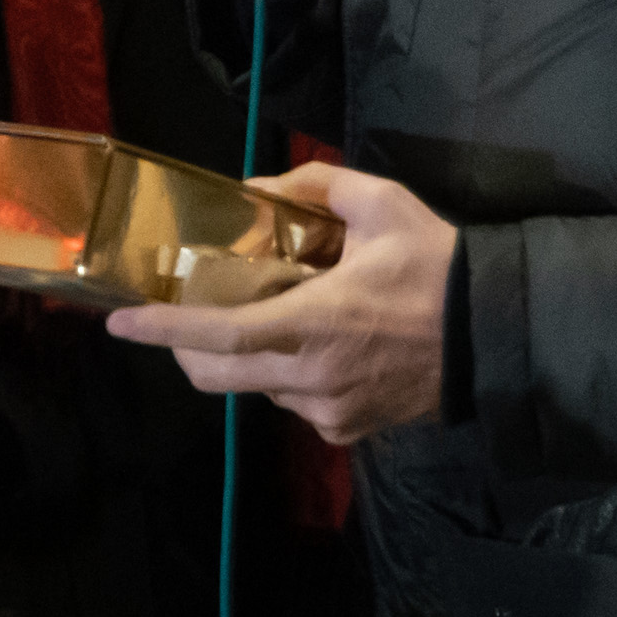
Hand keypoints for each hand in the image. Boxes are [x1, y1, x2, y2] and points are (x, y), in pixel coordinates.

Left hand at [107, 161, 452, 442]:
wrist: (499, 336)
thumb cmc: (438, 267)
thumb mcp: (381, 204)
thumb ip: (313, 185)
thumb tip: (254, 187)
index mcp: (313, 322)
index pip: (218, 333)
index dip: (161, 329)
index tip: (116, 322)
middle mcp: (310, 377)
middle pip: (216, 374)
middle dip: (185, 346)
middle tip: (184, 312)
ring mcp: (327, 411)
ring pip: (255, 388)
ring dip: (244, 355)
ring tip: (277, 316)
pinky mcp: (346, 430)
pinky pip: (293, 403)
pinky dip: (286, 374)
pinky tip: (319, 346)